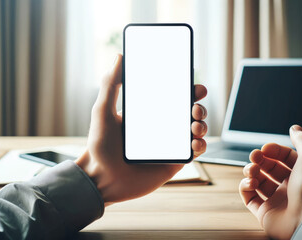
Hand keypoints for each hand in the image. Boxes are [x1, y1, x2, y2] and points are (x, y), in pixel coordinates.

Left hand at [76, 54, 207, 204]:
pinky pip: (194, 151)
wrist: (101, 179)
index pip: (172, 95)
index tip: (193, 82)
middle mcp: (162, 126)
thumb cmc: (99, 146)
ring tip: (195, 125)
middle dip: (198, 104)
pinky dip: (201, 145)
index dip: (186, 88)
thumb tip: (118, 57)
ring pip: (195, 129)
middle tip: (195, 104)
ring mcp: (170, 143)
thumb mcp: (102, 111)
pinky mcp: (174, 161)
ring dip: (202, 123)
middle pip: (189, 111)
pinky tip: (194, 143)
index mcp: (149, 112)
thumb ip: (110, 85)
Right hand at [239, 125, 301, 239]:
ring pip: (258, 181)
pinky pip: (250, 197)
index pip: (285, 158)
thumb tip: (295, 128)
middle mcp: (291, 187)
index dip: (274, 150)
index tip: (265, 148)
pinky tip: (249, 183)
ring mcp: (277, 200)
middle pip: (270, 168)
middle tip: (254, 157)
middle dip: (260, 160)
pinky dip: (245, 188)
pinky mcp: (265, 213)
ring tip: (251, 171)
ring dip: (251, 172)